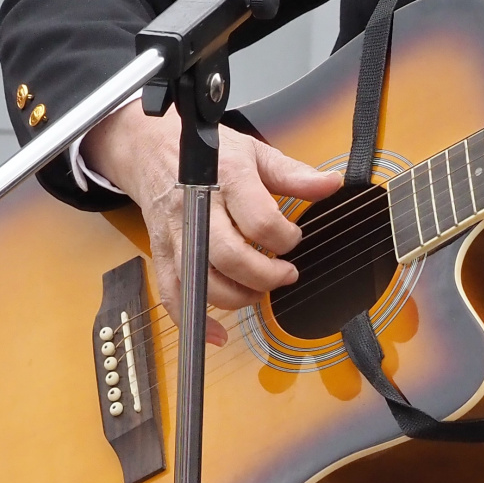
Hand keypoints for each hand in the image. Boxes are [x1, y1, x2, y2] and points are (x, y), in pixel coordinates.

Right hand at [83, 101, 342, 345]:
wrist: (151, 148)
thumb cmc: (207, 152)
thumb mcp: (254, 152)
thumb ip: (294, 174)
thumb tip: (331, 184)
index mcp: (226, 178)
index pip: (259, 220)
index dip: (285, 238)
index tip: (293, 238)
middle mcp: (197, 208)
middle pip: (229, 256)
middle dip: (264, 275)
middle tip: (286, 274)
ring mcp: (175, 234)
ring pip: (202, 281)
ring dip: (237, 298)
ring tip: (259, 291)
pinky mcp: (162, 253)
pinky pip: (172, 295)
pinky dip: (194, 321)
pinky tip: (219, 334)